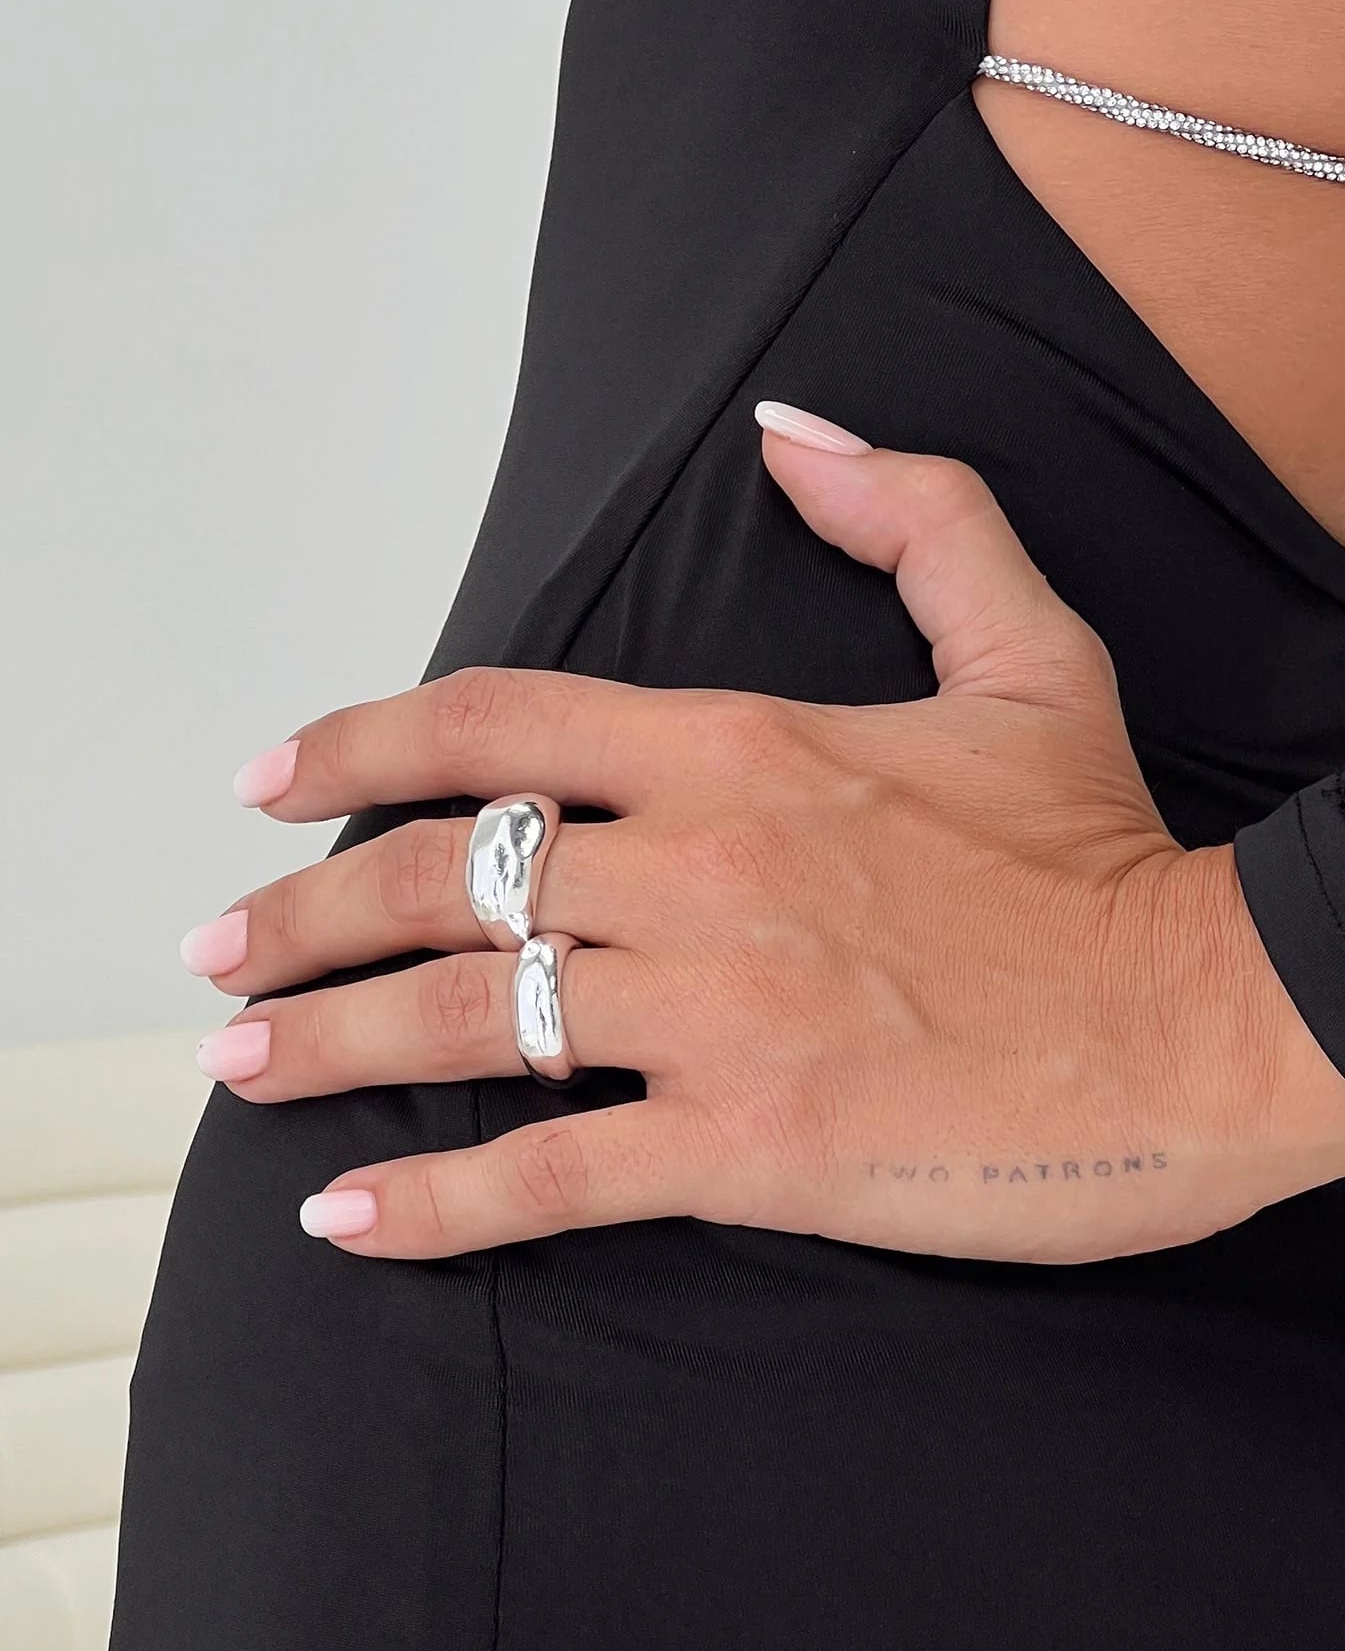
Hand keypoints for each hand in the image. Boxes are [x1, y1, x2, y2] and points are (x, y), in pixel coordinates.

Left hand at [182, 407, 1344, 1261]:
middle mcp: (706, 866)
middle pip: (442, 876)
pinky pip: (553, 1173)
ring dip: (331, 1041)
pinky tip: (348, 1217)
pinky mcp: (754, 1144)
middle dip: (303, 914)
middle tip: (220, 955)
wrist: (1218, 1022)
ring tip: (240, 1064)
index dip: (359, 748)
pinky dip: (437, 1203)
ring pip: (470, 1015)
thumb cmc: (1111, 859)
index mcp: (749, 748)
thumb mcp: (1032, 651)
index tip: (270, 786)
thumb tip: (796, 434)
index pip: (498, 723)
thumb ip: (914, 517)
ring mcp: (722, 1009)